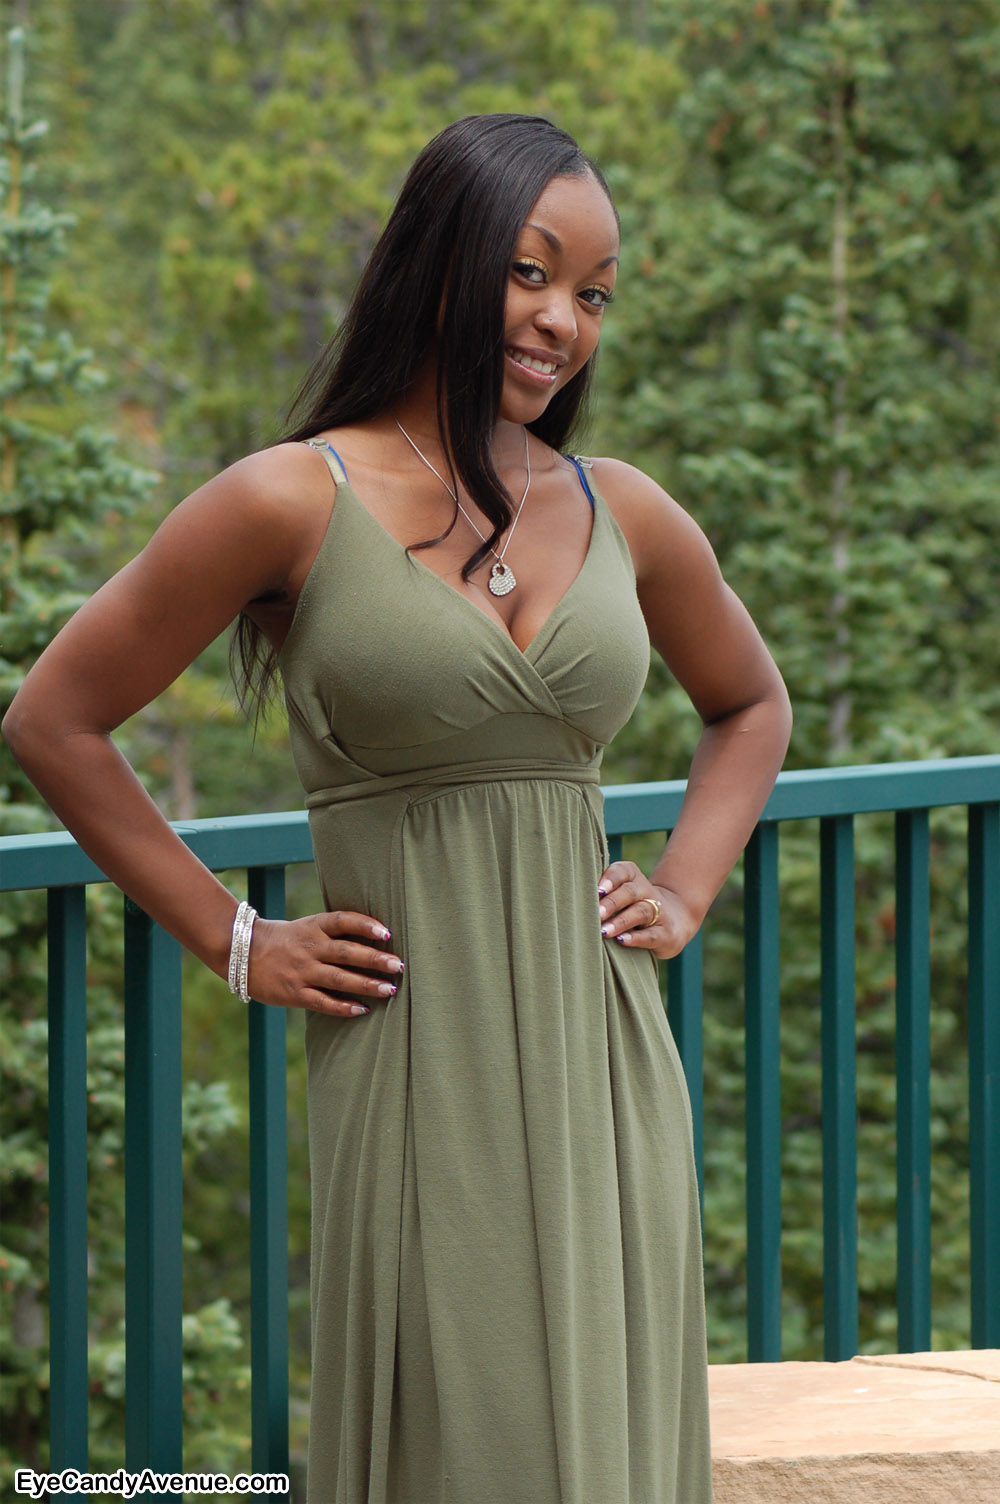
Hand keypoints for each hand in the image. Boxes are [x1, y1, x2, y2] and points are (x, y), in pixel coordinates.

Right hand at [246, 910, 403, 1016]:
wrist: (243, 953)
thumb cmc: (285, 939)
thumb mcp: (307, 927)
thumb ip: (334, 932)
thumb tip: (375, 938)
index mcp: (313, 926)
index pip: (343, 921)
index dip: (365, 924)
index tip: (386, 932)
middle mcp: (309, 947)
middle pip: (347, 952)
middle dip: (375, 959)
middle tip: (398, 966)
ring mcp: (301, 971)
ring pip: (339, 979)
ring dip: (367, 985)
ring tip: (390, 989)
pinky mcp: (294, 993)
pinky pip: (323, 1002)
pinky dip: (344, 1007)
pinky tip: (363, 1009)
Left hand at [596, 862, 698, 959]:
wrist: (674, 921)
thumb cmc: (632, 907)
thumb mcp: (620, 895)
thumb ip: (600, 895)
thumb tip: (570, 900)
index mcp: (633, 878)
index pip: (623, 871)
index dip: (610, 878)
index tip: (596, 890)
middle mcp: (647, 892)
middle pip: (630, 892)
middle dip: (611, 902)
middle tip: (595, 914)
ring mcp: (659, 912)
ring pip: (641, 912)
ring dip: (621, 921)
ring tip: (604, 931)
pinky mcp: (666, 933)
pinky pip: (651, 934)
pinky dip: (636, 938)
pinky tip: (622, 941)